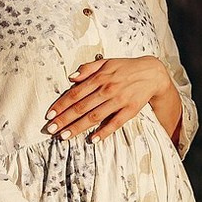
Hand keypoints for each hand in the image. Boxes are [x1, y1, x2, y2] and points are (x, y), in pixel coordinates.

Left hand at [44, 56, 171, 141]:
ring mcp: (119, 101)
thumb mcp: (106, 62)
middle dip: (64, 119)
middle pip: (81, 107)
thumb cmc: (126, 67)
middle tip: (50, 130)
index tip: (49, 115)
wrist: (152, 73)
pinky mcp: (130, 111)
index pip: (75, 94)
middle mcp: (107, 90)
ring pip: (94, 117)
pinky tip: (92, 139)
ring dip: (78, 127)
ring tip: (64, 136)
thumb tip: (71, 77)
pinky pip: (115, 123)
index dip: (61, 105)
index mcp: (100, 78)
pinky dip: (103, 132)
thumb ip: (88, 68)